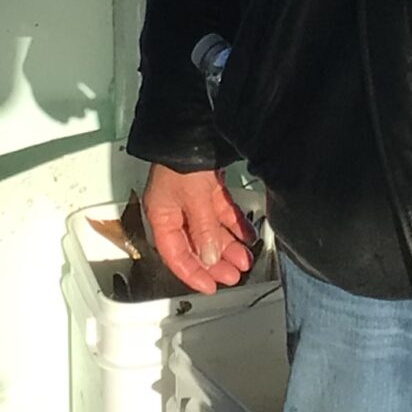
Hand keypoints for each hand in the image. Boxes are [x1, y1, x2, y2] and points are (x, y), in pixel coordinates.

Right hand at [141, 163, 256, 294]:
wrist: (191, 125)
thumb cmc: (182, 158)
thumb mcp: (193, 199)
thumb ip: (203, 230)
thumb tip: (210, 258)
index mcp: (161, 216)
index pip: (175, 255)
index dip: (192, 274)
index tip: (210, 287)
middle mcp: (175, 210)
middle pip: (196, 245)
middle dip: (216, 262)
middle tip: (235, 275)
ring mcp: (193, 198)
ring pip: (212, 230)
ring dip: (229, 245)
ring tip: (246, 258)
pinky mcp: (208, 186)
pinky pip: (222, 211)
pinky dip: (235, 223)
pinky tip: (249, 234)